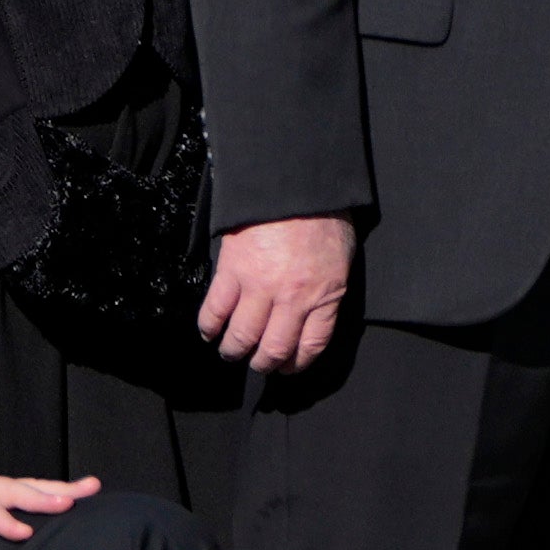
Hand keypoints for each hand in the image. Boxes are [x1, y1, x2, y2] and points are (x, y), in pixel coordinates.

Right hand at [197, 214, 353, 372]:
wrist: (293, 182)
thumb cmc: (322, 214)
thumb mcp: (340, 258)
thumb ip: (328, 290)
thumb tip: (314, 313)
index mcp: (323, 295)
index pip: (310, 347)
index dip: (296, 364)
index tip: (287, 367)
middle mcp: (291, 299)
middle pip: (274, 350)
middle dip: (264, 364)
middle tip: (258, 363)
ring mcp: (259, 286)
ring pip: (242, 336)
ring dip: (234, 351)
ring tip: (231, 351)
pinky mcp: (232, 271)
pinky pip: (215, 310)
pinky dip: (209, 326)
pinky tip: (209, 331)